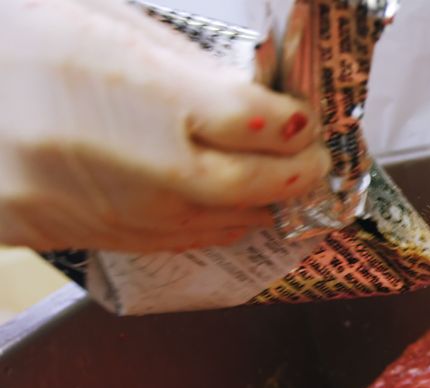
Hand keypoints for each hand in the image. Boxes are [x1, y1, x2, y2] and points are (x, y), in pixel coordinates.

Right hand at [0, 0, 330, 252]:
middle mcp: (136, 161)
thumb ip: (186, 63)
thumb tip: (253, 96)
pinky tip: (234, 203)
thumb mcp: (101, 22)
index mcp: (138, 90)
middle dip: (299, 173)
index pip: (254, 120)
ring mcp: (119, 209)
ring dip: (265, 201)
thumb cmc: (12, 49)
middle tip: (316, 159)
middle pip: (251, 183)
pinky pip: (185, 240)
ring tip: (281, 178)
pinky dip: (223, 222)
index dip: (295, 122)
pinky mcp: (101, 238)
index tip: (306, 117)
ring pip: (225, 220)